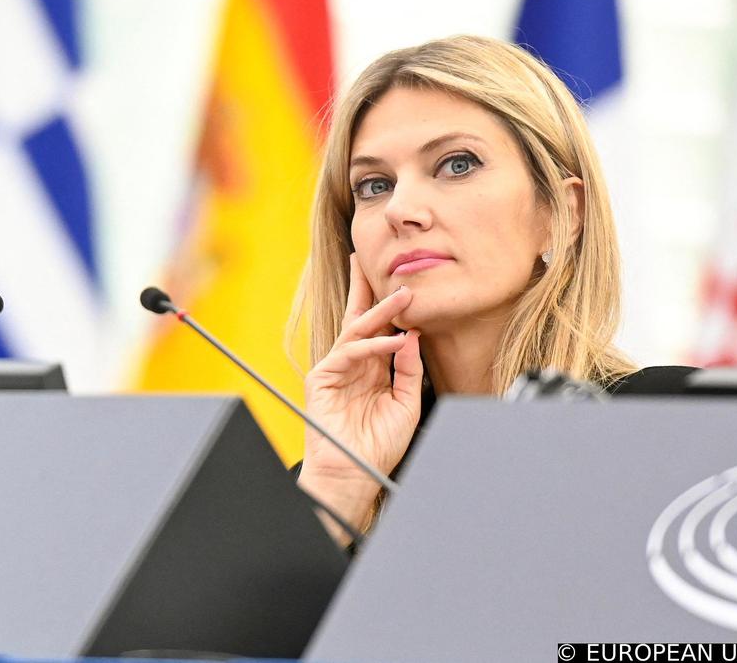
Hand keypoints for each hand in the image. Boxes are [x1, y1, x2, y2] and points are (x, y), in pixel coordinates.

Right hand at [297, 252, 423, 539]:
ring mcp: (337, 368)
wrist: (356, 473)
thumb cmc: (380, 444)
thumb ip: (409, 370)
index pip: (379, 327)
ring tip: (404, 296)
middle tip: (383, 263)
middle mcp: (354, 363)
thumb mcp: (406, 403)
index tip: (405, 282)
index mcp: (373, 367)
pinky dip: (375, 345)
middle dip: (370, 288)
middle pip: (361, 316)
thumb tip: (412, 336)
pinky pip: (351, 352)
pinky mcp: (323, 377)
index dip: (389, 304)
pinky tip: (397, 341)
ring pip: (357, 328)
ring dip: (381, 310)